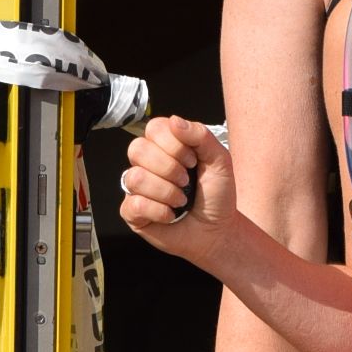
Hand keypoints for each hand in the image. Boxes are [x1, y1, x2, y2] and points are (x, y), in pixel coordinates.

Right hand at [119, 116, 230, 264]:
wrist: (217, 230)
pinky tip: (170, 215)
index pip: (154, 128)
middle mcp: (147, 163)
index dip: (174, 145)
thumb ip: (201, 136)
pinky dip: (159, 211)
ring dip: (166, 192)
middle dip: (169, 168)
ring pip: (135, 177)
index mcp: (165, 145)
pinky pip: (134, 204)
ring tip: (181, 200)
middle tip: (186, 181)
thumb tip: (175, 121)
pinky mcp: (132, 211)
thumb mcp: (219, 160)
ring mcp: (137, 187)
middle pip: (138, 149)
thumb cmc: (216, 195)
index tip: (193, 161)